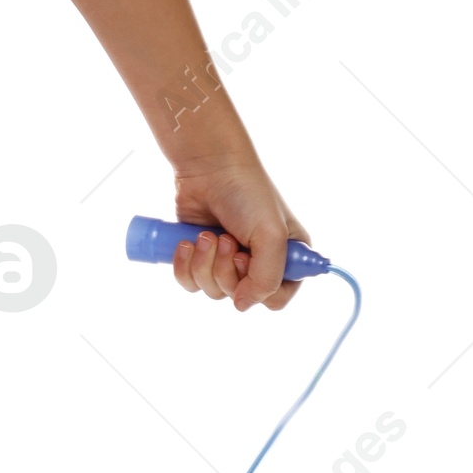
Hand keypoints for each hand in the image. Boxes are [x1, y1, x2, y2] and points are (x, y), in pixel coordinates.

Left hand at [169, 158, 308, 313]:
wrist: (209, 167)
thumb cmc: (247, 194)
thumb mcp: (271, 236)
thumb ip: (267, 278)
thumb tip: (242, 305)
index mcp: (287, 257)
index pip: (278, 298)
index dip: (260, 288)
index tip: (249, 261)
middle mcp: (258, 262)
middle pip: (239, 297)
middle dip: (226, 270)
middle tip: (226, 239)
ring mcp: (226, 260)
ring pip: (212, 290)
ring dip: (205, 264)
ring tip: (207, 235)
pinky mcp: (200, 256)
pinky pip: (189, 282)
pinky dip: (185, 266)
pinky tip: (187, 243)